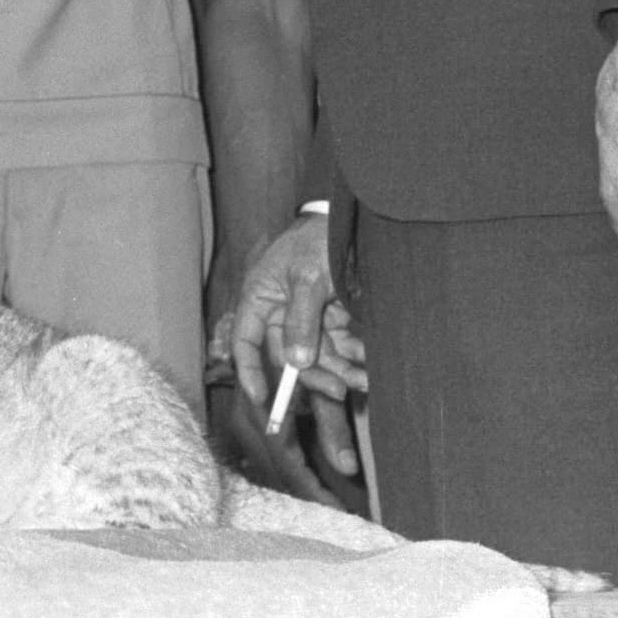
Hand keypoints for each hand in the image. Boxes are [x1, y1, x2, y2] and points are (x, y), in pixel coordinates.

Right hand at [210, 212, 364, 477]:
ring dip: (341, 371)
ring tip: (366, 380)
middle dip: (314, 379)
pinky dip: (354, 357)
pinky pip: (339, 348)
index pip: (246, 342)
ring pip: (318, 358)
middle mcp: (279, 314)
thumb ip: (300, 319)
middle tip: (341, 390)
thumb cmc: (317, 239)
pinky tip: (371, 365)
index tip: (260, 398)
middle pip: (288, 358)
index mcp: (260, 299)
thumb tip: (297, 363)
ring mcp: (306, 319)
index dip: (250, 371)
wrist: (349, 219)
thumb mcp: (307, 276)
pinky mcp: (331, 320)